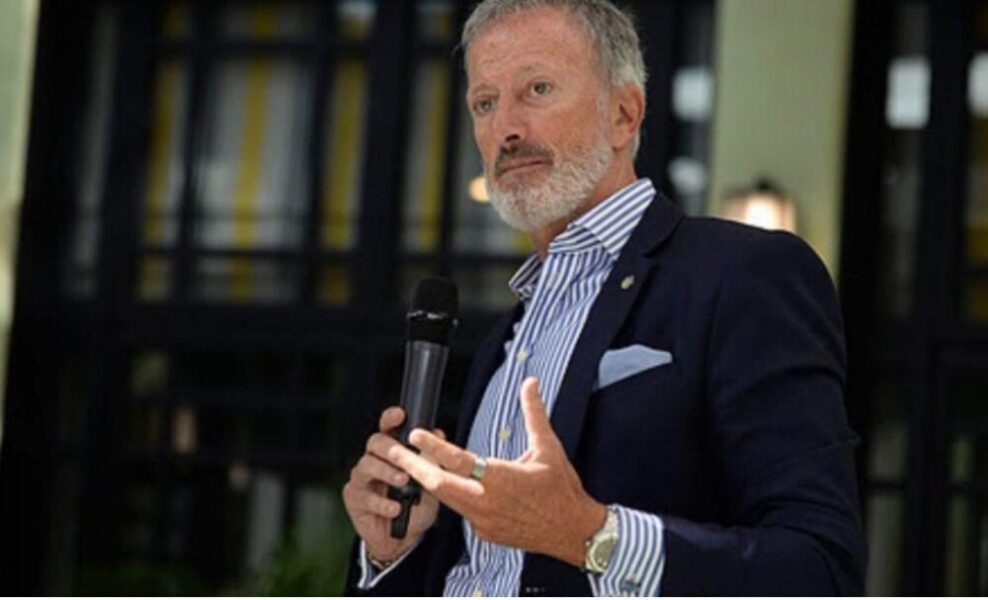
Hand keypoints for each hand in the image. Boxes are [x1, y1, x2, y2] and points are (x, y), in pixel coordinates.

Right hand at [342, 407, 440, 562]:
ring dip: (386, 472)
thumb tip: (437, 434)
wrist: (404, 540)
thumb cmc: (415, 507)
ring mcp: (361, 479)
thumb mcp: (430, 484)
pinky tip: (395, 508)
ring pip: (366, 465)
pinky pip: (365, 496)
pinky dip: (382, 502)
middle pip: (374, 443)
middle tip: (403, 455)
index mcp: (390, 453)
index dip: (390, 419)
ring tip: (402, 481)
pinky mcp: (354, 498)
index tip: (400, 415)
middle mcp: (373, 461)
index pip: (387, 429)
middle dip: (390, 448)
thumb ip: (431, 461)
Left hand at [388, 377, 606, 566]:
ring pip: (447, 500)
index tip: (415, 434)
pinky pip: (461, 513)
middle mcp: (487, 503)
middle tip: (394, 453)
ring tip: (412, 465)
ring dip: (430, 482)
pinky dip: (452, 497)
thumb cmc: (562, 490)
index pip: (458, 461)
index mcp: (501, 479)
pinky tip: (446, 485)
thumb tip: (530, 384)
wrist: (573, 531)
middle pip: (439, 486)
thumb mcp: (549, 447)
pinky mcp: (486, 533)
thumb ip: (534, 413)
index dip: (433, 447)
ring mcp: (484, 522)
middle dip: (414, 468)